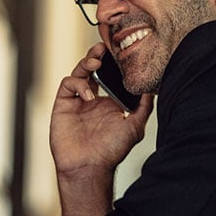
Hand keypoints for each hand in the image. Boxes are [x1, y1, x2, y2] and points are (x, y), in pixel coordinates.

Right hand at [50, 42, 153, 177]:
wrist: (89, 167)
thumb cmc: (111, 152)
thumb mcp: (134, 127)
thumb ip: (144, 107)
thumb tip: (152, 88)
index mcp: (108, 102)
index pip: (110, 74)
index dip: (114, 62)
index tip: (121, 50)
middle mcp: (92, 100)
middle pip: (93, 68)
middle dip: (98, 55)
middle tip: (104, 47)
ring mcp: (77, 102)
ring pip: (79, 72)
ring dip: (86, 62)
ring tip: (95, 62)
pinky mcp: (63, 106)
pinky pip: (67, 85)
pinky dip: (77, 83)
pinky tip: (88, 94)